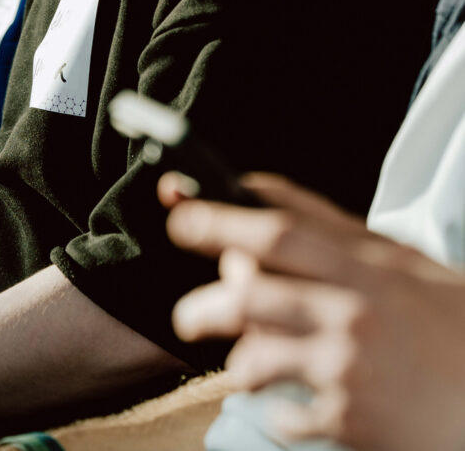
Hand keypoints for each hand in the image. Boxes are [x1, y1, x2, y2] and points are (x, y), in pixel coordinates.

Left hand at [166, 173, 464, 450]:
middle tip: (186, 317)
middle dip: (203, 303)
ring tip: (240, 363)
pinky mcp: (351, 423)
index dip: (219, 219)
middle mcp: (351, 313)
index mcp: (365, 267)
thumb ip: (333, 231)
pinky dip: (275, 412)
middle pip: (250, 295)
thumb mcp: (402, 262)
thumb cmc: (452, 322)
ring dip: (236, 361)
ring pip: (254, 358)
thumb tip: (258, 195)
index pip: (278, 232)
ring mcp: (348, 369)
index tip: (179, 213)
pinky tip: (288, 405)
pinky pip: (283, 417)